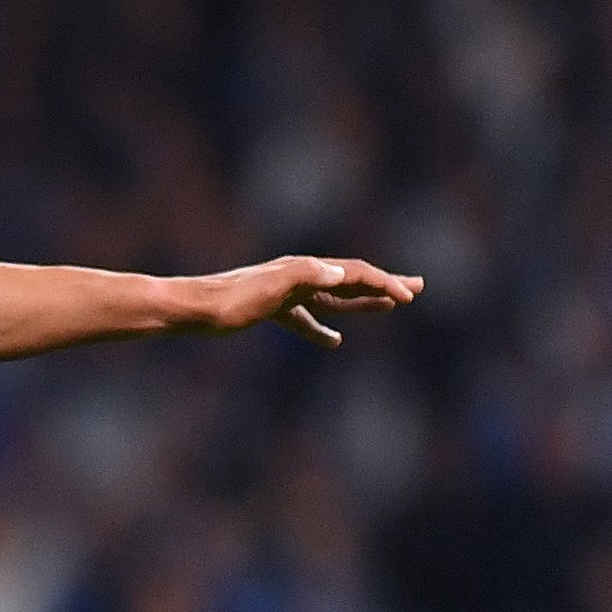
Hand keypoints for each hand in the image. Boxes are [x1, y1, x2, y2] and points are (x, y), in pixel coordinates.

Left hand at [195, 255, 423, 347]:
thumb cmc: (230, 299)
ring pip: (334, 298)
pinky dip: (323, 328)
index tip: (409, 296)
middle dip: (385, 284)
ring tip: (390, 306)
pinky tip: (333, 341)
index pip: (355, 273)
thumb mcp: (271, 288)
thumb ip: (306, 275)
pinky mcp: (271, 310)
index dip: (384, 283)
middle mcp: (300, 276)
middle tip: (418, 288)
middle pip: (351, 279)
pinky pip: (306, 318)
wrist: (193, 309)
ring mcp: (286, 293)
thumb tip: (341, 271)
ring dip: (363, 302)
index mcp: (305, 269)